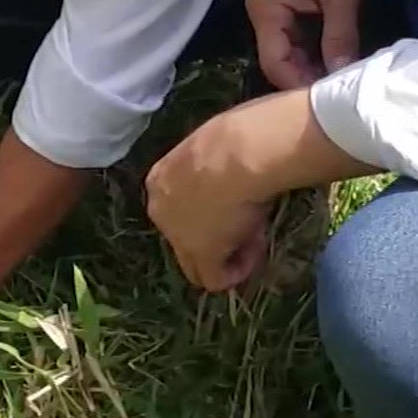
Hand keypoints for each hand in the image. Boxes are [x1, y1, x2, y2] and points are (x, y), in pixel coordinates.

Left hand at [145, 124, 274, 292]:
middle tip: (251, 223)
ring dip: (228, 253)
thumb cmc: (237, 139)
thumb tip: (238, 181)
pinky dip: (237, 271)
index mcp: (160, 179)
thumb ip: (216, 171)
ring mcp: (176, 235)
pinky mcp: (200, 255)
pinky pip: (215, 278)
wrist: (242, 151)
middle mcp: (160, 209)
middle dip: (217, 236)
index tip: (239, 201)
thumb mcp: (218, 152)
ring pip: (198, 261)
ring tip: (257, 233)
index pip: (179, 209)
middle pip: (184, 238)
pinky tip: (255, 251)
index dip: (212, 211)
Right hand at [246, 0, 376, 90]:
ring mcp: (274, 6)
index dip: (299, 85)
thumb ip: (339, 37)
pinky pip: (298, 36)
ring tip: (341, 82)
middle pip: (279, 60)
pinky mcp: (290, 2)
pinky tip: (338, 59)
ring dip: (313, 65)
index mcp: (265, 9)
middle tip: (339, 97)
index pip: (274, 63)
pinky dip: (316, 50)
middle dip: (307, 78)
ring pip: (290, 50)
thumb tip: (340, 78)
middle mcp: (261, 10)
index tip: (329, 101)